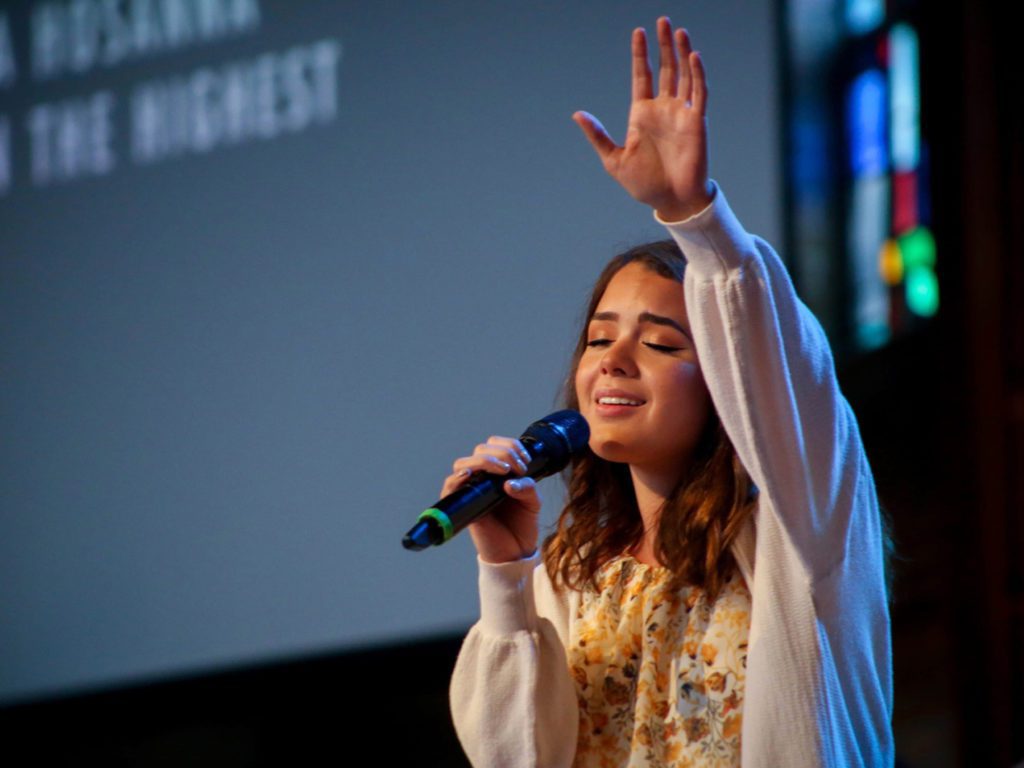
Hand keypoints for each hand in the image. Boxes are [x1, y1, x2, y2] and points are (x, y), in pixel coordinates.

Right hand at [440, 436, 540, 563]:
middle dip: (503, 453)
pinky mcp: (462, 506)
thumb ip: (528, 488)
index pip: (494, 444)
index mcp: (498, 471)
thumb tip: (509, 483)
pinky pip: (450, 487)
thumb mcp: (532, 502)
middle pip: (480, 450)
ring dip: (484, 461)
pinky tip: (469, 474)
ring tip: (503, 471)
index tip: (525, 461)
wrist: (516, 552)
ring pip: (463, 463)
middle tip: (518, 469)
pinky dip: (456, 478)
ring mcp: (470, 490)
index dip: (510, 446)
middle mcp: (482, 478)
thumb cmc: (522, 525)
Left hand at [573, 17, 713, 220]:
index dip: (640, 54)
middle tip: (661, 21)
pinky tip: (692, 57)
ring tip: (678, 31)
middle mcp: (662, 109)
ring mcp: (680, 114)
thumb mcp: (614, 160)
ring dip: (681, 53)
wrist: (670, 201)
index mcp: (641, 114)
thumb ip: (598, 136)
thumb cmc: (644, 184)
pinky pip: (698, 93)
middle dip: (662, 45)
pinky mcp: (696, 122)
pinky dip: (696, 75)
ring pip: (682, 76)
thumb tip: (577, 115)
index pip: (641, 76)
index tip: (638, 32)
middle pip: (664, 69)